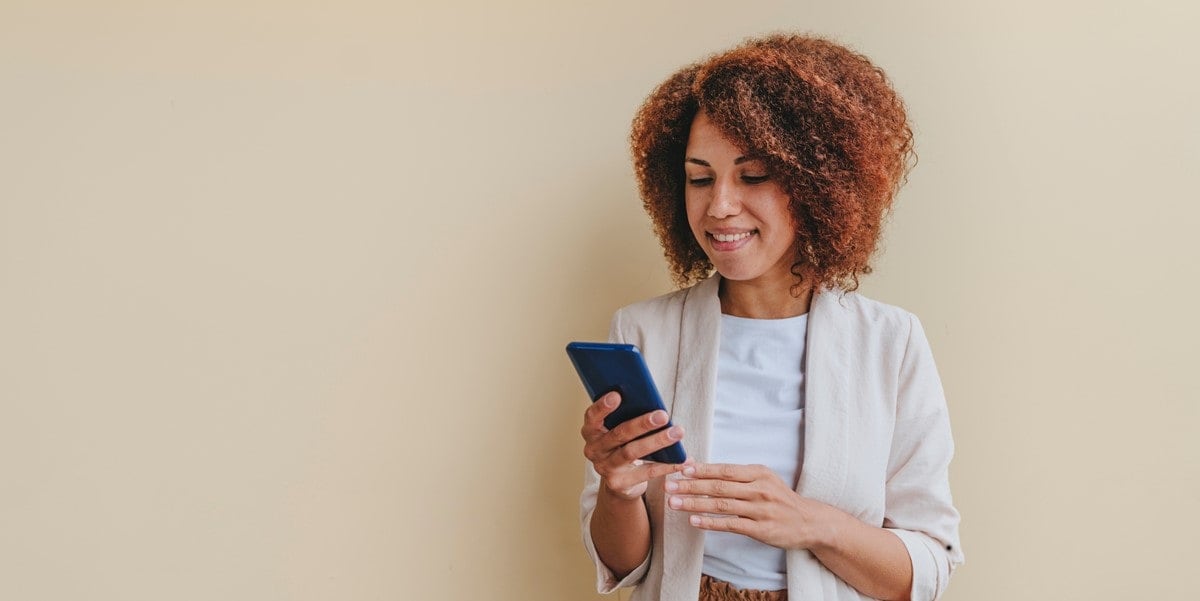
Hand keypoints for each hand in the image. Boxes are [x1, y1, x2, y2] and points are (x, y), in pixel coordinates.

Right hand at [581, 392, 687, 500]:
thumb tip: (654, 406)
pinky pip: (646, 472)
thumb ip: (627, 418)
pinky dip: (666, 465)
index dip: (602, 407)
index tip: (617, 395)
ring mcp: (605, 468)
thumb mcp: (620, 432)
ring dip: (657, 441)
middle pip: (618, 434)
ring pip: (632, 452)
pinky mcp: (619, 483)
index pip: (592, 417)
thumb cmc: (623, 446)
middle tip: (663, 415)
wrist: (620, 483)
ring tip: (677, 432)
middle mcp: (594, 450)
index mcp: (591, 432)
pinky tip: (682, 459)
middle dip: (642, 424)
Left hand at [665, 463, 833, 549]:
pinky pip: (730, 524)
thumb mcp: (763, 479)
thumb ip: (736, 475)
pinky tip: (693, 520)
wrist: (809, 521)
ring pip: (721, 505)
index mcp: (758, 473)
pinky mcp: (760, 529)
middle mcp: (759, 489)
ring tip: (674, 502)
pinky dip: (710, 522)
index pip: (724, 469)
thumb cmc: (779, 498)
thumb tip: (701, 467)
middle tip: (669, 485)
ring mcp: (760, 510)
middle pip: (719, 486)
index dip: (701, 469)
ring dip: (694, 503)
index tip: (680, 468)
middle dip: (691, 485)